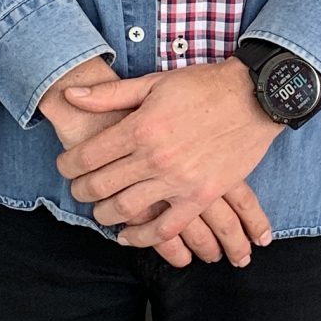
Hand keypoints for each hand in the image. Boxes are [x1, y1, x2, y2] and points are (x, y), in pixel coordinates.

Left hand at [38, 60, 274, 265]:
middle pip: (100, 186)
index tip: (66, 166)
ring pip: (126, 210)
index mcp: (140, 127)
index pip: (86, 156)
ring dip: (104, 214)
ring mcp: (178, 180)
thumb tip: (71, 96)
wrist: (254, 97)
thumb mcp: (154, 82)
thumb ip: (110, 94)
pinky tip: (128, 236)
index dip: (68, 165)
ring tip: (100, 210)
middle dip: (80, 190)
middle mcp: (154, 158)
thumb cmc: (203, 85)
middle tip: (77, 189)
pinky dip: (143, 237)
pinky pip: (166, 228)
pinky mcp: (201, 196)